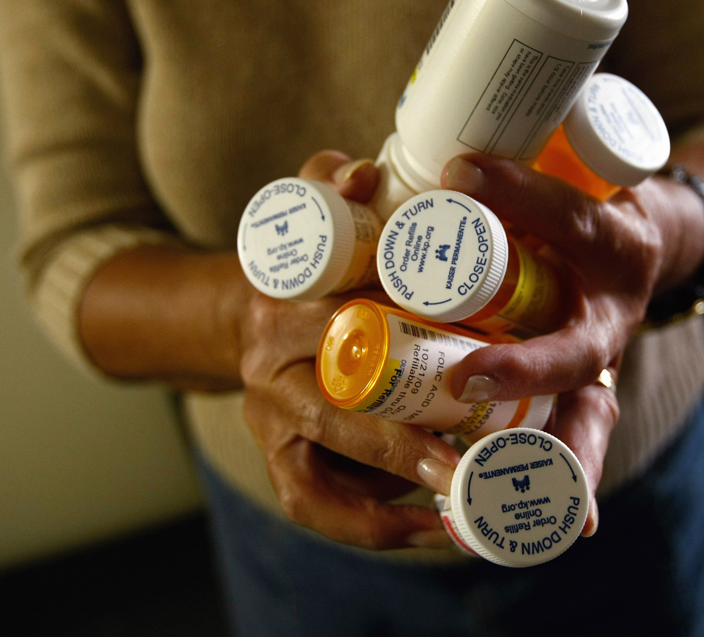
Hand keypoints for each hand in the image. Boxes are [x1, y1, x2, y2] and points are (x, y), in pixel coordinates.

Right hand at [235, 150, 459, 549]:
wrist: (242, 315)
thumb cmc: (304, 266)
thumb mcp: (309, 213)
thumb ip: (329, 179)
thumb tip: (363, 174)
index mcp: (278, 304)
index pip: (328, 322)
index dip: (387, 340)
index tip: (453, 354)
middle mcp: (265, 368)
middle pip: (329, 413)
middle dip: (396, 439)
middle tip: (461, 456)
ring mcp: (268, 421)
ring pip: (315, 473)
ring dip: (385, 495)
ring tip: (452, 501)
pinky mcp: (278, 458)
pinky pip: (312, 504)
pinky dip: (369, 526)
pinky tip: (428, 530)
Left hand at [439, 152, 695, 534]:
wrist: (636, 245)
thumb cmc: (573, 208)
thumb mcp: (551, 173)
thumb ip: (479, 167)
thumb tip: (358, 172)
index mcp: (612, 243)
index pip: (571, 220)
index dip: (521, 198)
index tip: (456, 174)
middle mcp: (615, 311)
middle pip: (578, 349)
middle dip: (526, 367)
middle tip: (460, 378)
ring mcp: (607, 364)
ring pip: (589, 418)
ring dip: (555, 460)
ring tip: (489, 487)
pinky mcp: (594, 399)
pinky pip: (586, 449)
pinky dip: (576, 489)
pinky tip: (568, 526)